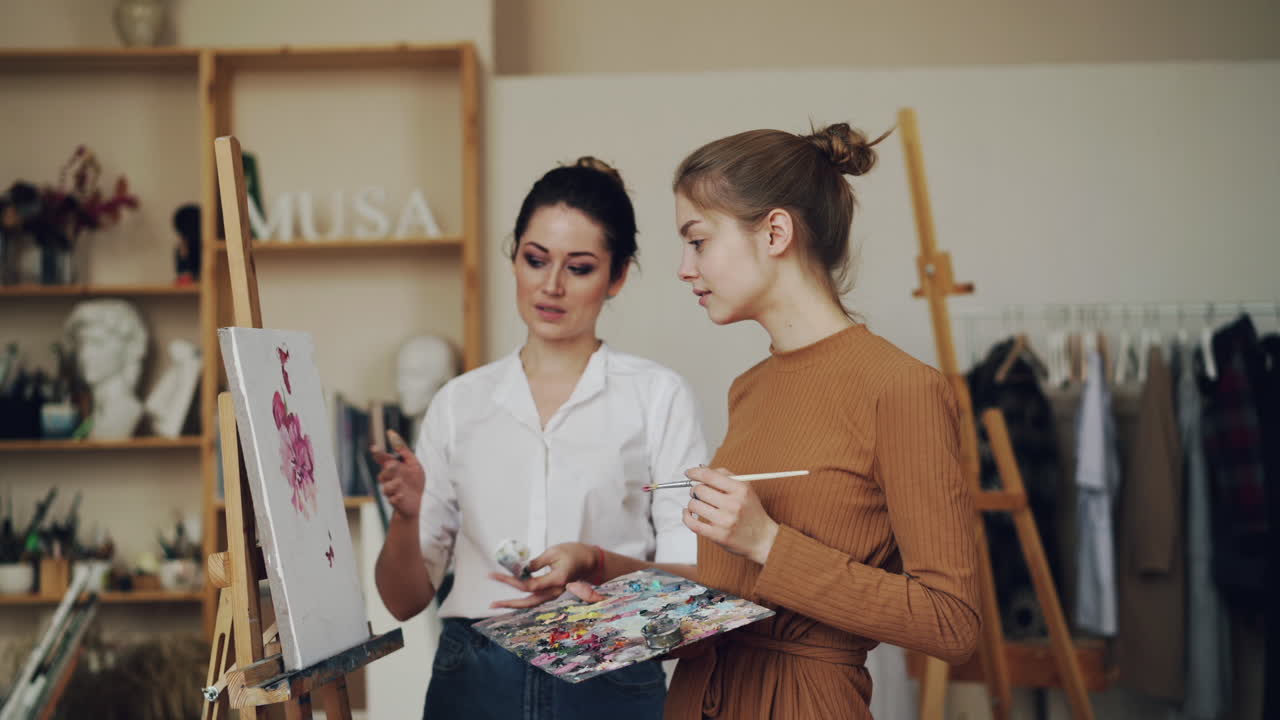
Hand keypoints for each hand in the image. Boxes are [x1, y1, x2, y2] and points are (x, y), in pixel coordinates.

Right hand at [370, 430, 423, 519]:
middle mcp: (390, 479)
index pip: (383, 459)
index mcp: (393, 467)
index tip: (374, 448)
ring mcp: (392, 491)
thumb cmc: (413, 481)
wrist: (417, 502)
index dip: (378, 454)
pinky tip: (401, 495)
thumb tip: (391, 433)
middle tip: (392, 465)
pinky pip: (393, 500)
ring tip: (400, 482)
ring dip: (392, 484)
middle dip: (388, 470)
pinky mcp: (396, 501)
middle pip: (383, 474)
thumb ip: (403, 449)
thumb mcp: (413, 462)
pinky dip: (396, 497)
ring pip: (386, 488)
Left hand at [489, 542, 605, 608]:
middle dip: (509, 604)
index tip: (496, 575)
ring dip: (514, 604)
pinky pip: (535, 599)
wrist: (589, 560)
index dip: (512, 581)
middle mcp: (556, 591)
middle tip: (492, 604)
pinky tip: (510, 599)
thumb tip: (520, 571)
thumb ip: (536, 563)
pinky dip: (522, 599)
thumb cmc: (573, 552)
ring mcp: (554, 594)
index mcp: (557, 579)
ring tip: (497, 604)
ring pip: (532, 603)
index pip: (530, 585)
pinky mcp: (552, 592)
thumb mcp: (554, 552)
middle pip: (529, 602)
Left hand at [682, 466, 778, 564]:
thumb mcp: (745, 489)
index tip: (689, 473)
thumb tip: (701, 469)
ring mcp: (725, 521)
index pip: (710, 476)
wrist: (763, 539)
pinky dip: (686, 516)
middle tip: (698, 493)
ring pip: (694, 505)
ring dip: (692, 503)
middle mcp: (734, 504)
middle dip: (695, 490)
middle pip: (699, 490)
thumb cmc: (751, 512)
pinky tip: (689, 513)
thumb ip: (725, 476)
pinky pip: (692, 523)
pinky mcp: (718, 535)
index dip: (695, 473)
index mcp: (740, 490)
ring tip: (698, 505)